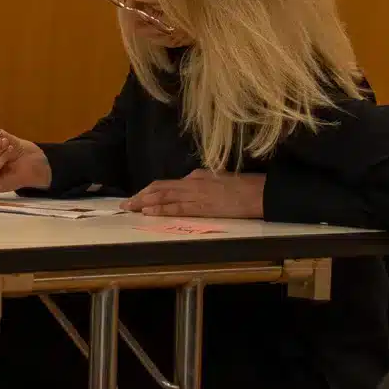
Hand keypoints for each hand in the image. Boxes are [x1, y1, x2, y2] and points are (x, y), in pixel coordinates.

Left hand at [125, 169, 265, 218]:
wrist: (262, 193)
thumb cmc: (245, 187)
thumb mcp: (219, 179)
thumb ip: (202, 182)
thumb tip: (189, 184)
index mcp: (197, 176)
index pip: (166, 183)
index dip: (149, 190)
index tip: (137, 196)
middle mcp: (193, 182)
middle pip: (159, 188)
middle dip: (140, 196)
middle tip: (125, 204)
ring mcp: (197, 194)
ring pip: (164, 197)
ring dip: (144, 203)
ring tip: (130, 208)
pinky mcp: (203, 206)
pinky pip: (177, 208)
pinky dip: (161, 209)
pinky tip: (148, 212)